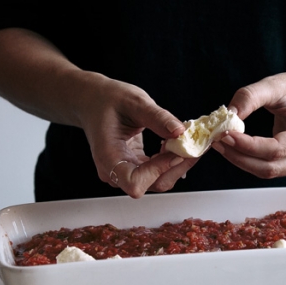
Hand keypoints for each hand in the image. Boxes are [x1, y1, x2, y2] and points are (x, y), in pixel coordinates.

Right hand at [77, 75, 197, 197]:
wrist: (93, 102)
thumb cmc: (106, 100)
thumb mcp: (134, 101)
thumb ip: (158, 117)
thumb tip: (181, 131)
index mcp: (108, 157)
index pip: (135, 181)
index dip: (158, 170)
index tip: (175, 150)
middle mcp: (115, 171)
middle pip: (152, 184)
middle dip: (176, 166)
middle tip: (192, 144)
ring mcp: (125, 173)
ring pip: (159, 181)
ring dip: (177, 164)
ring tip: (185, 141)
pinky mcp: (135, 169)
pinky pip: (157, 173)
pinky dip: (171, 161)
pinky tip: (174, 144)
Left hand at [211, 68, 285, 178]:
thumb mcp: (277, 84)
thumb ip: (251, 96)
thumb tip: (229, 115)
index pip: (277, 149)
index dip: (248, 146)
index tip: (226, 134)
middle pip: (269, 167)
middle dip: (239, 156)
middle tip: (217, 140)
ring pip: (266, 172)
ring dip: (240, 160)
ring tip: (222, 142)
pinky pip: (266, 169)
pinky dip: (248, 160)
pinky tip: (235, 147)